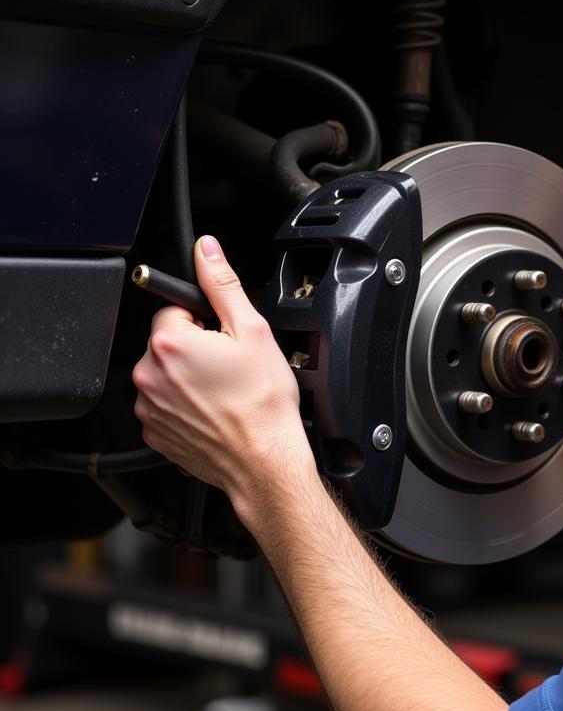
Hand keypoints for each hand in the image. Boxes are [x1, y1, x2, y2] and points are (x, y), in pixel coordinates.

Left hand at [132, 236, 314, 511]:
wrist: (264, 459)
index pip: (175, 308)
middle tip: (230, 366)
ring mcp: (149, 406)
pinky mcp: (155, 432)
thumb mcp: (252, 330)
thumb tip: (206, 251)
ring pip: (166, 374)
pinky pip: (165, 406)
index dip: (206, 321)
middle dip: (196, 348)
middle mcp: (150, 374)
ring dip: (189, 377)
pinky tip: (214, 411)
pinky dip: (185, 406)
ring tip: (225, 391)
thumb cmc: (262, 403)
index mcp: (170, 342)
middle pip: (169, 342)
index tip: (225, 339)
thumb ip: (222, 284)